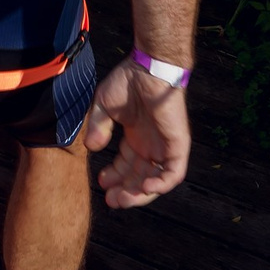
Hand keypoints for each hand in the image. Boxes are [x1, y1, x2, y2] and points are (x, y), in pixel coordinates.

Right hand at [83, 60, 191, 208]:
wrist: (148, 69)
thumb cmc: (128, 82)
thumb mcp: (104, 106)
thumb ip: (98, 127)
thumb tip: (91, 148)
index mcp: (136, 138)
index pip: (126, 166)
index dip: (114, 177)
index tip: (101, 183)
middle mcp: (151, 145)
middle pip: (140, 178)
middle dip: (126, 191)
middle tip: (111, 200)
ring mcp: (165, 147)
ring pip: (156, 181)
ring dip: (141, 193)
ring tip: (123, 199)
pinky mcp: (178, 145)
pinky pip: (174, 173)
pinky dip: (162, 184)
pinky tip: (145, 187)